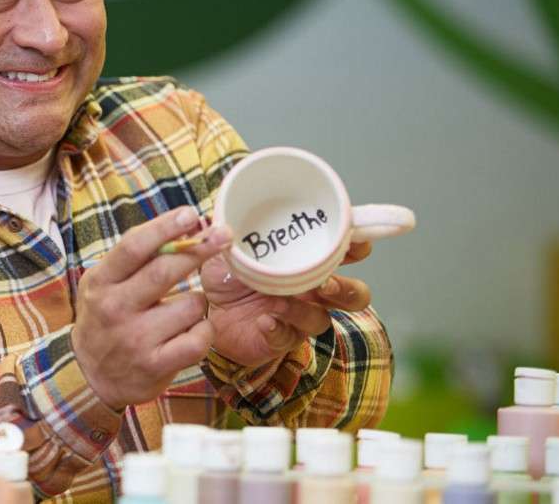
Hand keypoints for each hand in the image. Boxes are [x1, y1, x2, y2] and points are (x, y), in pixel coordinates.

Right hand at [72, 206, 232, 409]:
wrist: (89, 376)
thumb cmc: (104, 320)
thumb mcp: (103, 285)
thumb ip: (133, 259)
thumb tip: (178, 228)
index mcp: (100, 282)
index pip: (134, 247)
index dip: (165, 227)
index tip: (190, 214)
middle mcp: (115, 308)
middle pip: (165, 270)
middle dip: (199, 249)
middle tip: (222, 236)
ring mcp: (135, 338)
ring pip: (191, 305)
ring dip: (199, 301)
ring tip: (185, 309)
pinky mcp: (156, 365)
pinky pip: (198, 339)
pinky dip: (204, 331)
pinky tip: (193, 330)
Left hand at [201, 240, 372, 366]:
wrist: (200, 313)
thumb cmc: (223, 275)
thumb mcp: (223, 249)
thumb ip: (225, 235)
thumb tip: (214, 219)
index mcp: (306, 264)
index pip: (345, 253)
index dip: (358, 246)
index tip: (356, 239)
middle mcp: (310, 292)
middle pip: (353, 295)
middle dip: (347, 289)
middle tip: (325, 283)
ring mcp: (298, 318)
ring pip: (321, 319)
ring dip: (303, 311)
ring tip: (279, 303)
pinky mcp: (280, 340)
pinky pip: (287, 338)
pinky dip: (278, 330)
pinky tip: (264, 321)